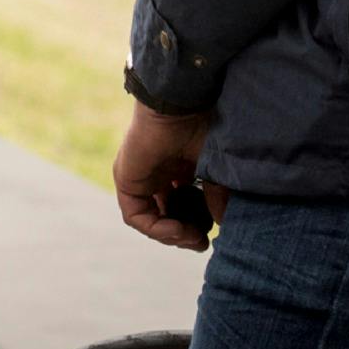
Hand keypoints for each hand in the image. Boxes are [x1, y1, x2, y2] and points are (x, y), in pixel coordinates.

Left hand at [112, 100, 225, 250]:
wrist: (181, 107)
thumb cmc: (203, 127)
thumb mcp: (216, 171)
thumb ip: (217, 200)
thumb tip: (222, 227)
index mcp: (176, 168)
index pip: (181, 208)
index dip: (195, 226)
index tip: (210, 235)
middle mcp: (156, 174)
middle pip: (165, 217)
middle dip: (184, 234)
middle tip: (201, 240)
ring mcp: (139, 177)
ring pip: (150, 220)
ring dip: (172, 235)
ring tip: (193, 237)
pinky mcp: (126, 179)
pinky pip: (135, 216)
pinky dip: (156, 229)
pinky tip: (178, 229)